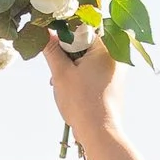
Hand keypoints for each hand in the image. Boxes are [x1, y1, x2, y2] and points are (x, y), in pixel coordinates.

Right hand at [43, 29, 127, 155]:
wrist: (99, 132)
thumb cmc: (82, 102)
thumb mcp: (61, 73)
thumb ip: (51, 49)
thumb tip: (42, 31)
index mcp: (107, 48)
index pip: (83, 28)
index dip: (64, 33)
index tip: (52, 41)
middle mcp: (116, 55)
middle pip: (86, 42)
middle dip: (67, 52)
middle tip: (55, 65)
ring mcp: (116, 69)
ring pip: (89, 56)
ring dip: (72, 64)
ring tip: (59, 79)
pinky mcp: (113, 81)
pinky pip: (94, 68)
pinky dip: (81, 73)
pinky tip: (70, 85)